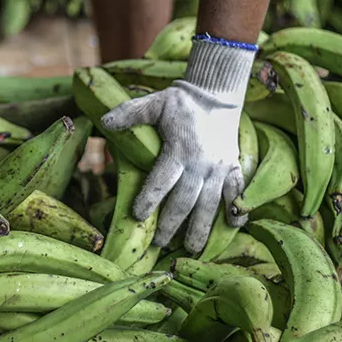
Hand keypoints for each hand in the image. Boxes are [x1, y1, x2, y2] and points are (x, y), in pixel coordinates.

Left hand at [100, 36, 254, 253]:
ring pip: (210, 204)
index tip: (138, 216)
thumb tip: (104, 121)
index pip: (161, 180)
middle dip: (171, 224)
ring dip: (201, 227)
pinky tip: (233, 227)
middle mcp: (200, 163)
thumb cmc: (181, 102)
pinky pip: (237, 192)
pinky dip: (237, 210)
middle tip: (159, 245)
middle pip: (185, 200)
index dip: (149, 199)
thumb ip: (131, 113)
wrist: (217, 93)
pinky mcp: (234, 167)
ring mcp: (219, 168)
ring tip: (191, 249)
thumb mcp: (155, 102)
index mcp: (178, 149)